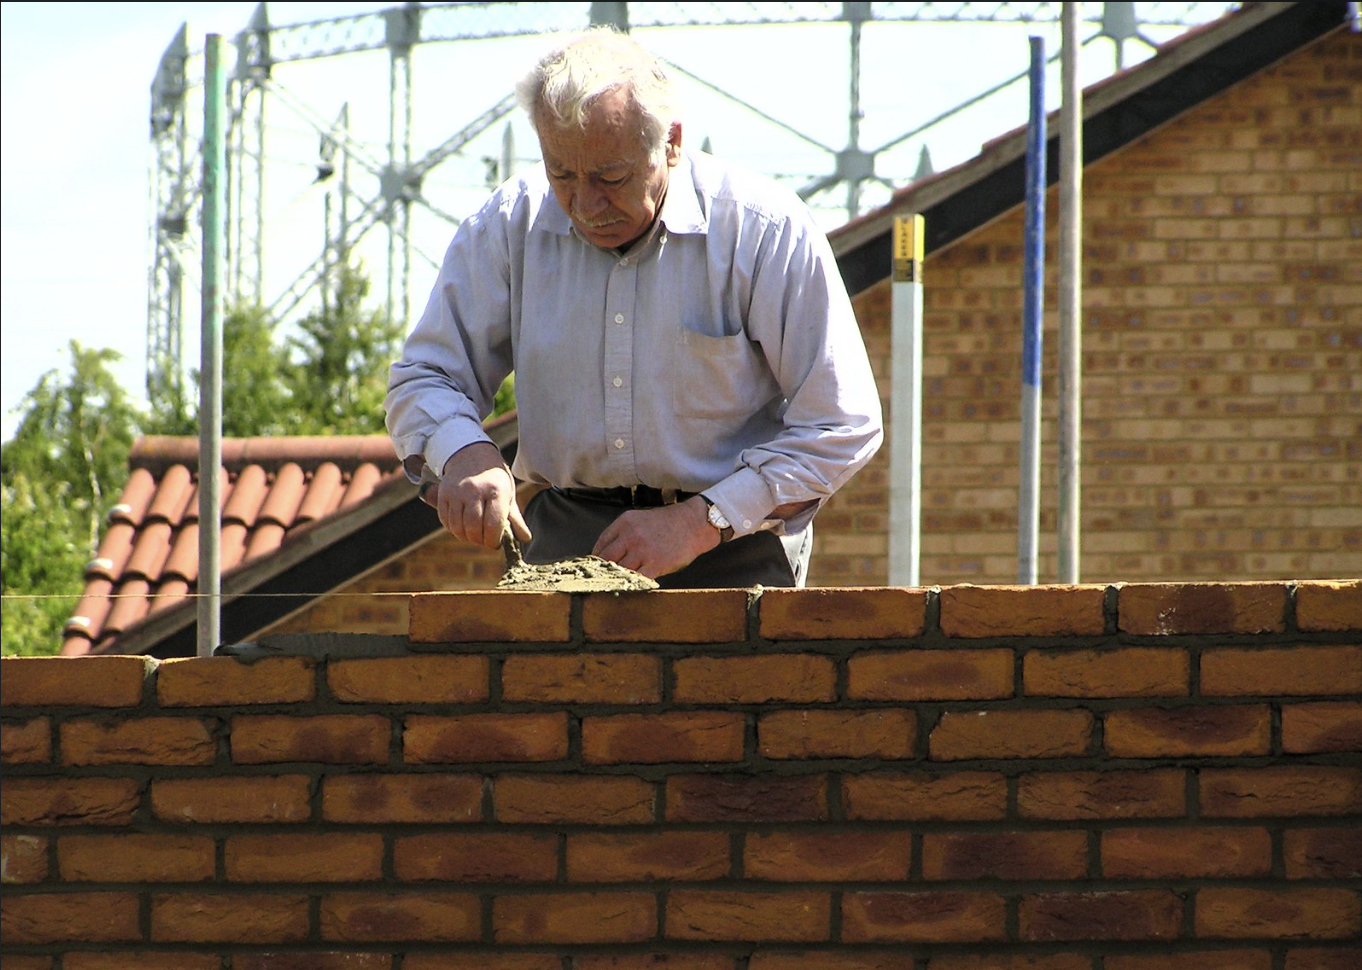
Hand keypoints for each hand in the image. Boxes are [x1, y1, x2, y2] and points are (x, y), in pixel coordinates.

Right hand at [423, 442, 530, 550]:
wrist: (471, 453)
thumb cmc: (493, 477)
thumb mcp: (508, 493)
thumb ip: (515, 518)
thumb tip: (525, 539)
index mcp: (496, 490)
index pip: (493, 524)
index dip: (494, 540)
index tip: (496, 543)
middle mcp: (475, 490)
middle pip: (473, 528)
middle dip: (480, 541)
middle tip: (485, 540)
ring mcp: (457, 491)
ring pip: (458, 527)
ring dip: (466, 537)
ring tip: (474, 534)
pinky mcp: (444, 493)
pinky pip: (446, 520)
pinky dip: (454, 529)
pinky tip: (462, 526)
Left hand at [592, 496, 719, 578]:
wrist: (693, 524)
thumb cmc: (668, 523)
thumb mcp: (640, 520)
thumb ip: (624, 534)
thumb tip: (609, 554)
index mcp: (624, 523)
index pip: (601, 544)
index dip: (595, 558)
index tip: (594, 567)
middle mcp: (630, 536)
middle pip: (606, 559)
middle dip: (602, 570)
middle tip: (601, 579)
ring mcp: (642, 551)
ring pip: (619, 570)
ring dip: (617, 578)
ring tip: (615, 584)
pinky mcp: (655, 564)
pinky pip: (636, 579)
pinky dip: (631, 584)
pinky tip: (631, 586)